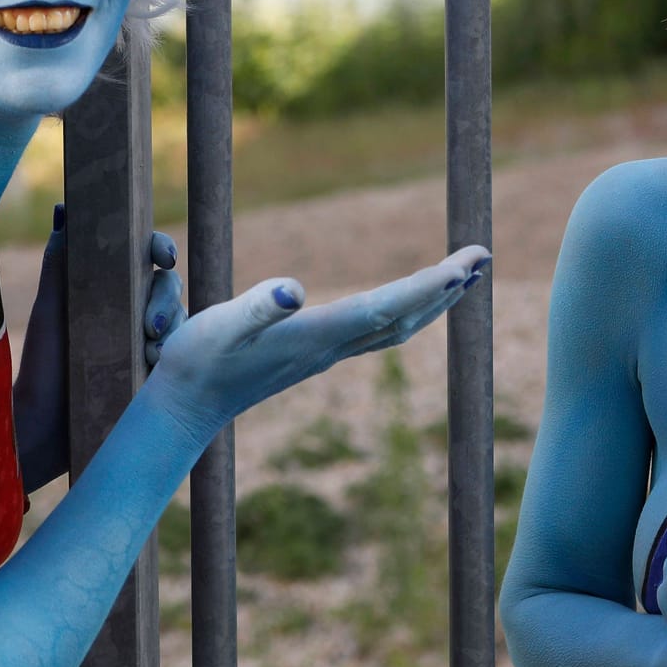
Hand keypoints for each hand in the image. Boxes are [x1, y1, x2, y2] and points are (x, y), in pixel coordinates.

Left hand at [15, 209, 184, 490]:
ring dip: (173, 329)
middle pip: (168, 286)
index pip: (144, 257)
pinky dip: (175, 357)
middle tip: (151, 322)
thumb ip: (60, 261)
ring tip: (151, 350)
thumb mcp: (51, 309)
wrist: (42, 427)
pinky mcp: (156, 375)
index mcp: (108, 290)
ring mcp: (147, 344)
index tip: (163, 256)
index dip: (160, 248)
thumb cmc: (43, 365)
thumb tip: (65, 208)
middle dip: (166, 297)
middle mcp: (131, 312)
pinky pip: (184, 356)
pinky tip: (156, 366)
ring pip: (181, 320)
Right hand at [144, 245, 491, 440]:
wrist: (184, 409)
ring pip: (394, 327)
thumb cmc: (195, 363)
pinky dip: (404, 310)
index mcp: (314, 335)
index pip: (385, 306)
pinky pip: (376, 330)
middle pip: (403, 317)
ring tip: (463, 276)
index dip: (429, 285)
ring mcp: (324, 353)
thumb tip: (295, 289)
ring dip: (432, 301)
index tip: (468, 263)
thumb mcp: (218, 328)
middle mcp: (330, 347)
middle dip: (446, 288)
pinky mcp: (314, 353)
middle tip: (482, 257)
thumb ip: (256, 308)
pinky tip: (408, 302)